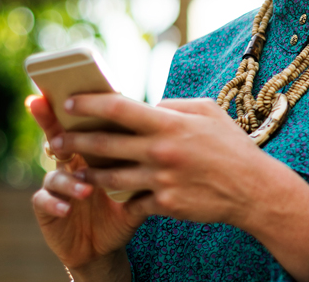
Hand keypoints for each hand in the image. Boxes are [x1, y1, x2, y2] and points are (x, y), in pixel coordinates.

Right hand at [27, 95, 141, 279]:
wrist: (106, 246)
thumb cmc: (124, 207)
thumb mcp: (137, 182)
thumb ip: (146, 158)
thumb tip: (169, 129)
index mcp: (92, 151)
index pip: (83, 123)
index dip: (74, 106)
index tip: (70, 91)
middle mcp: (70, 163)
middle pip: (57, 137)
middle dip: (50, 125)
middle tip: (59, 124)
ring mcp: (56, 185)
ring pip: (54, 173)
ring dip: (69, 180)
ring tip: (86, 189)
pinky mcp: (47, 208)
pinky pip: (44, 201)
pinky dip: (55, 203)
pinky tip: (66, 208)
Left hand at [60, 95, 308, 280]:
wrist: (253, 189)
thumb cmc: (230, 146)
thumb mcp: (207, 111)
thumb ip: (173, 106)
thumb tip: (148, 105)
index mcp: (169, 123)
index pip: (118, 108)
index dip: (88, 104)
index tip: (68, 103)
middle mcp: (161, 151)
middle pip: (103, 144)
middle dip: (73, 141)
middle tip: (55, 140)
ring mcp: (161, 180)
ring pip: (110, 177)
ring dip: (87, 173)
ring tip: (73, 169)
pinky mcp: (165, 205)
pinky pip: (132, 201)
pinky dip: (121, 197)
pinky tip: (110, 194)